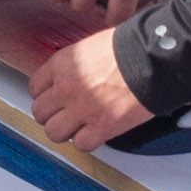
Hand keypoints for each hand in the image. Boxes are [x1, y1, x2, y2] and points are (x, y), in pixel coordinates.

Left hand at [28, 31, 152, 149]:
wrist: (155, 58)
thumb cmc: (131, 47)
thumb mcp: (92, 45)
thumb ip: (76, 64)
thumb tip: (72, 77)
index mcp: (63, 64)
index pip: (35, 87)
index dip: (46, 95)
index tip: (55, 98)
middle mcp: (67, 88)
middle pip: (40, 112)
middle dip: (52, 115)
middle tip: (66, 114)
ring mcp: (82, 109)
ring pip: (54, 132)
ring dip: (66, 131)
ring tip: (79, 126)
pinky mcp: (102, 127)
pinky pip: (81, 144)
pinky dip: (88, 141)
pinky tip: (96, 131)